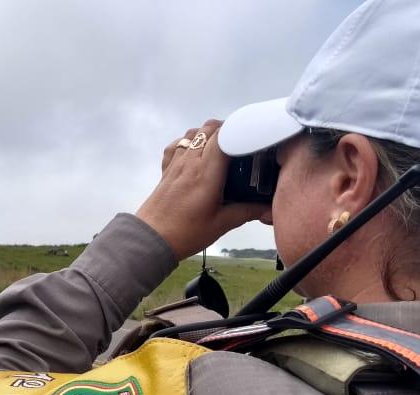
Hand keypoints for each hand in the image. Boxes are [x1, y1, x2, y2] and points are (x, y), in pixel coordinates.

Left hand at [136, 120, 270, 259]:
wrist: (151, 239)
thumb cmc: (186, 233)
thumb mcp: (221, 224)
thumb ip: (246, 211)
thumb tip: (268, 207)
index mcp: (206, 172)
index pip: (223, 136)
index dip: (238, 130)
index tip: (251, 137)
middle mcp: (190, 161)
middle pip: (208, 128)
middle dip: (226, 129)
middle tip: (240, 143)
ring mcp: (175, 164)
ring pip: (192, 133)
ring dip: (207, 133)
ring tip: (220, 147)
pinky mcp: (166, 170)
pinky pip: (176, 146)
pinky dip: (187, 142)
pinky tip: (195, 154)